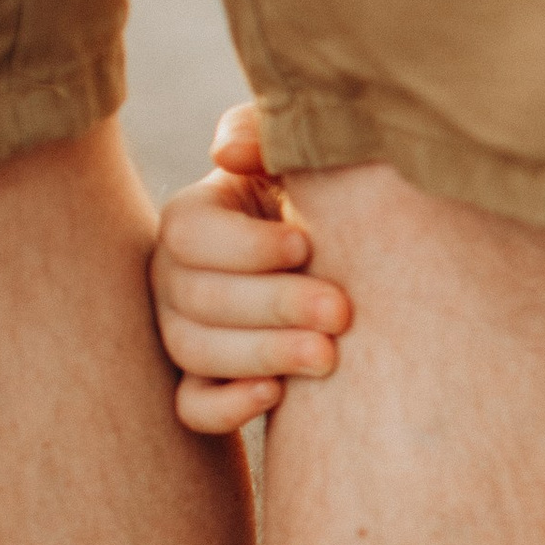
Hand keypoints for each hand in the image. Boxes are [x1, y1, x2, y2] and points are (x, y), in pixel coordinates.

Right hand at [151, 100, 352, 435]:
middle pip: (194, 297)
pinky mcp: (210, 383)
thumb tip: (224, 154)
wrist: (366, 264)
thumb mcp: (308, 158)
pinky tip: (276, 396)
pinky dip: (226, 406)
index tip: (305, 245)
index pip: (187, 233)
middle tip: (341, 311)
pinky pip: (193, 407)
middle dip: (272, 305)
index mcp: (197, 216)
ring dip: (261, 354)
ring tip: (328, 356)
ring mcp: (187, 331)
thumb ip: (268, 136)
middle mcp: (178, 275)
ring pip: (191, 351)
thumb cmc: (335, 198)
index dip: (244, 245)